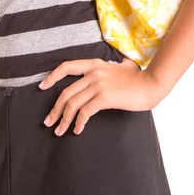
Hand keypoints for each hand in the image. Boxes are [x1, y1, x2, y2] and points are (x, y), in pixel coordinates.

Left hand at [38, 57, 165, 135]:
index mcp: (94, 64)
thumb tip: (117, 63)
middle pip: (66, 92)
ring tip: (58, 131)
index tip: (42, 87)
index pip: (66, 67)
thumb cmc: (138, 78)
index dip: (52, 77)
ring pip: (72, 103)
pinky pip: (85, 112)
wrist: (151, 84)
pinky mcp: (104, 97)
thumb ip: (113, 65)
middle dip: (54, 109)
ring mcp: (98, 84)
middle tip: (48, 122)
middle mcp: (93, 72)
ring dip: (63, 119)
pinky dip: (78, 123)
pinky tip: (77, 130)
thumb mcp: (121, 66)